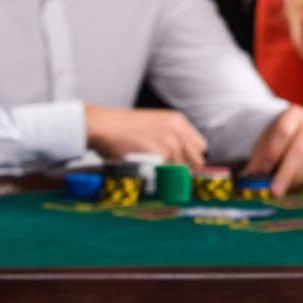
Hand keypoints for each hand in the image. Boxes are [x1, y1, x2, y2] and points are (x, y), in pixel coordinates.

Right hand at [84, 104, 206, 167]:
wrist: (102, 125)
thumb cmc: (121, 128)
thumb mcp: (153, 124)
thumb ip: (170, 137)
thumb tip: (181, 160)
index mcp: (178, 121)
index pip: (200, 147)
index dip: (192, 159)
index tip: (184, 169)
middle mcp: (179, 131)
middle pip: (195, 161)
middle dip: (185, 171)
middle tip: (170, 179)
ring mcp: (171, 143)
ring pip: (181, 171)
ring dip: (170, 178)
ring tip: (154, 178)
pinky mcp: (160, 154)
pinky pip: (168, 175)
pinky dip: (161, 180)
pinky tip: (149, 177)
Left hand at [243, 104, 302, 195]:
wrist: (298, 132)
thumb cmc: (277, 140)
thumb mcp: (264, 143)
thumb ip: (258, 159)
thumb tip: (251, 176)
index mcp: (294, 113)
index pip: (283, 131)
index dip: (272, 153)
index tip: (261, 171)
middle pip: (301, 149)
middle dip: (286, 173)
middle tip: (275, 191)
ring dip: (298, 179)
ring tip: (285, 190)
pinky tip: (298, 187)